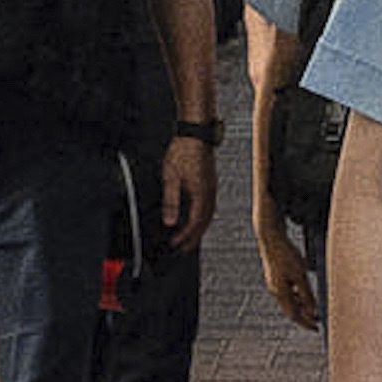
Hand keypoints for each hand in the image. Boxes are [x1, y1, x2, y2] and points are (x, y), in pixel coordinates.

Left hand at [157, 137, 217, 254]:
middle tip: (185, 248)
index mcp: (201, 193)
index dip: (186, 236)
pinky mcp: (210, 182)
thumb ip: (170, 201)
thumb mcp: (170, 177)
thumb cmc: (184, 150)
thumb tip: (170, 221)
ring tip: (191, 237)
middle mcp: (209, 192)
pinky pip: (209, 205)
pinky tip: (197, 216)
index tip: (176, 243)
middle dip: (194, 237)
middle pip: (204, 222)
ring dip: (200, 228)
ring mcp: (212, 187)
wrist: (196, 133)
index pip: (195, 222)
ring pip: (209, 215)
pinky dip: (203, 216)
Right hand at [255, 216, 320, 333]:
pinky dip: (297, 297)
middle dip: (304, 317)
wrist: (270, 238)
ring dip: (301, 307)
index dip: (306, 323)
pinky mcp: (275, 277)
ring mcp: (274, 284)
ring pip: (289, 301)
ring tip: (313, 310)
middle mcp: (275, 291)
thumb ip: (306, 294)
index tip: (317, 328)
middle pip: (290, 310)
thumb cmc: (286, 254)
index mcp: (280, 292)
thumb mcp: (300, 275)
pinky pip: (287, 292)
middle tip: (317, 322)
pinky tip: (303, 294)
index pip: (294, 315)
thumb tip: (313, 311)